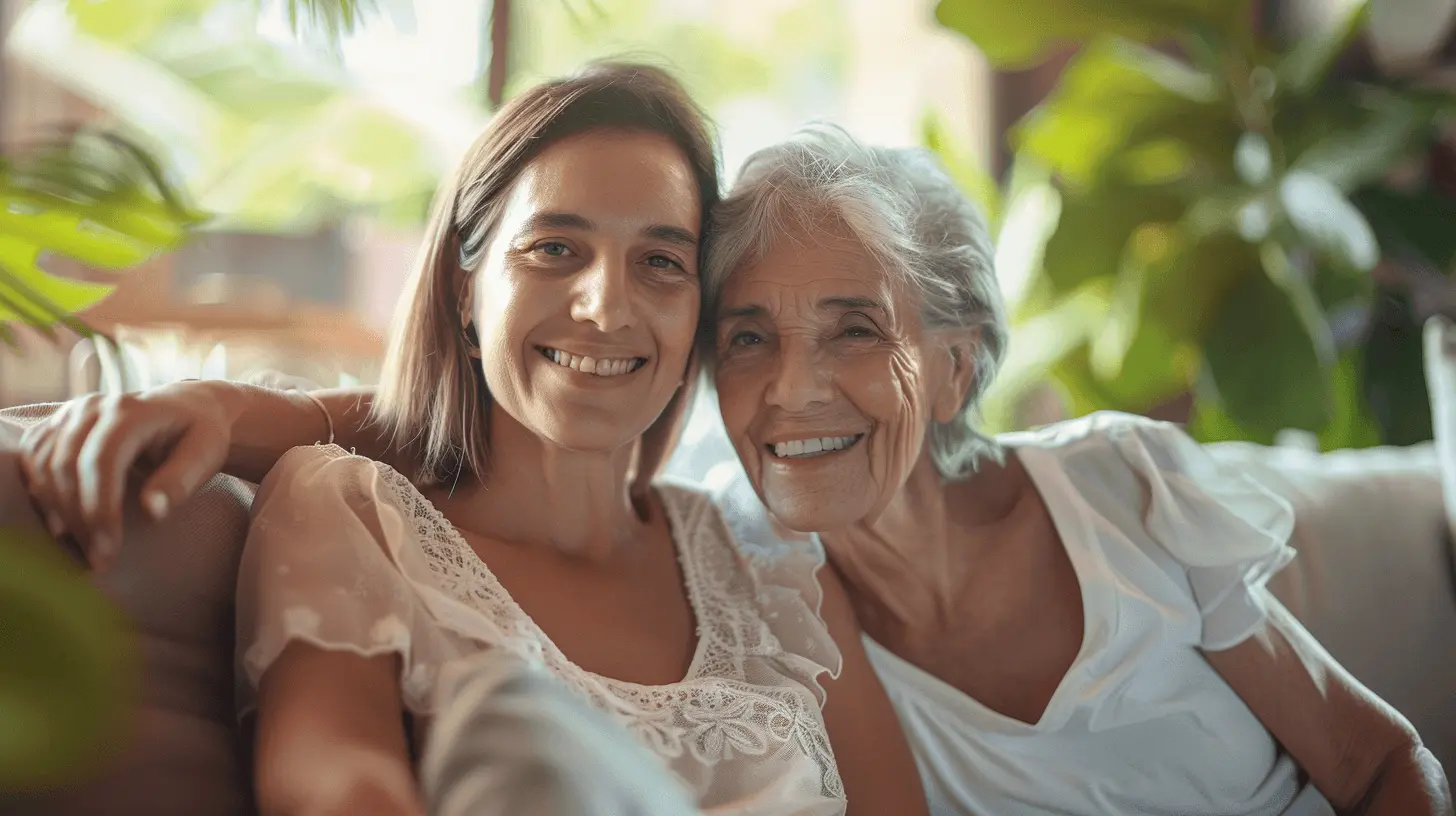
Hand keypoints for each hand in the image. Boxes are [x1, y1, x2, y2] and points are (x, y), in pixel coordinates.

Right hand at [19, 381, 239, 570]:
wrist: (185, 408)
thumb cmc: (198, 435)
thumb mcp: (206, 454)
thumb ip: (181, 481)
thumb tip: (153, 510)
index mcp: (132, 411)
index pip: (102, 461)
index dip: (99, 509)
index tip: (108, 550)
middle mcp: (94, 407)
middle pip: (66, 466)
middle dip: (79, 519)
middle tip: (98, 559)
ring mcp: (71, 413)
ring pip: (43, 466)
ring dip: (56, 512)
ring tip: (82, 546)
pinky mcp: (57, 424)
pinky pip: (33, 459)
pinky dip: (40, 493)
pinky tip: (61, 523)